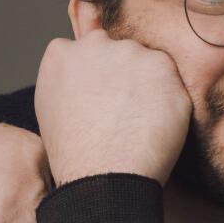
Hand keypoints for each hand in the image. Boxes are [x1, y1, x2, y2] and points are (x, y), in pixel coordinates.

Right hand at [35, 29, 190, 185]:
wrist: (105, 177)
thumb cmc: (76, 155)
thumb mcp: (50, 109)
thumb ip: (68, 78)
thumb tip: (83, 71)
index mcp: (62, 53)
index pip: (87, 47)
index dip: (100, 75)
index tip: (105, 97)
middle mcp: (96, 45)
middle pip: (119, 50)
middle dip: (125, 74)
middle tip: (126, 112)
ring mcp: (131, 53)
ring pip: (148, 63)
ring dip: (150, 85)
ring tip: (140, 123)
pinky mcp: (163, 67)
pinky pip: (172, 81)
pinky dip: (170, 100)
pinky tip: (156, 125)